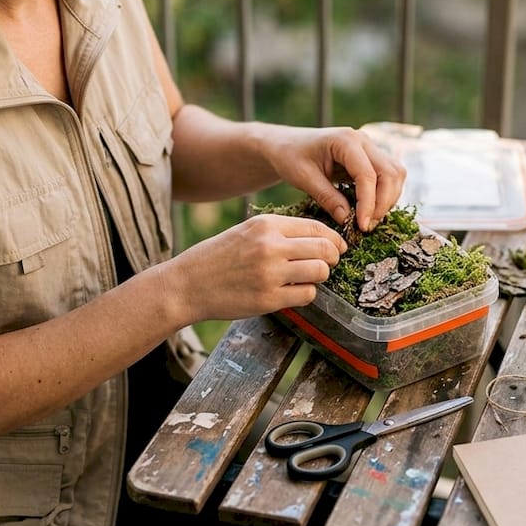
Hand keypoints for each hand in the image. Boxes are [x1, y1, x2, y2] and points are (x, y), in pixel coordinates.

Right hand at [165, 214, 346, 321]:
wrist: (188, 284)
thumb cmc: (218, 257)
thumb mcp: (247, 232)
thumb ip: (280, 232)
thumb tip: (320, 239)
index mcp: (266, 225)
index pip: (317, 227)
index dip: (334, 239)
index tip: (337, 247)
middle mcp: (270, 246)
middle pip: (324, 249)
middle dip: (331, 258)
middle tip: (327, 264)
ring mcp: (270, 274)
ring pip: (320, 272)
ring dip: (319, 276)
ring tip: (306, 278)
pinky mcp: (269, 299)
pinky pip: (307, 295)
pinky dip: (305, 294)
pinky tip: (291, 292)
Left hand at [265, 126, 405, 230]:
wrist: (288, 145)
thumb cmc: (291, 157)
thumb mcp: (304, 178)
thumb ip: (327, 198)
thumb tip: (347, 220)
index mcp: (345, 140)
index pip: (367, 174)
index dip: (368, 203)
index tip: (361, 225)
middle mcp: (363, 140)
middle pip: (390, 173)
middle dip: (383, 203)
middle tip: (366, 226)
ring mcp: (370, 148)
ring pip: (395, 174)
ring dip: (387, 200)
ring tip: (368, 220)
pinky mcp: (371, 158)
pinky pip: (389, 177)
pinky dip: (385, 195)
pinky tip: (368, 210)